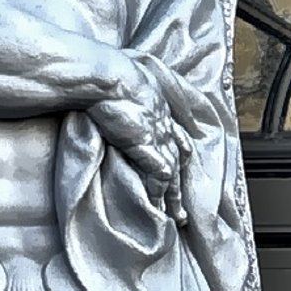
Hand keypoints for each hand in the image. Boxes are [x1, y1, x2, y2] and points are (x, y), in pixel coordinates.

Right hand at [90, 60, 183, 204]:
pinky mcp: (147, 145)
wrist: (107, 75)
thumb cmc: (108, 73)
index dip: (179, 154)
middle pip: (179, 159)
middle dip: (182, 186)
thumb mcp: (122, 78)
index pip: (176, 135)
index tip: (181, 168)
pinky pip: (159, 174)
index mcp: (159, 106)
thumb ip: (126, 89)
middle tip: (184, 209)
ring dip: (174, 196)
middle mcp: (164, 122)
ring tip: (176, 218)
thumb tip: (114, 92)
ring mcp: (157, 135)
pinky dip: (158, 191)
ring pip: (173, 172)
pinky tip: (156, 205)